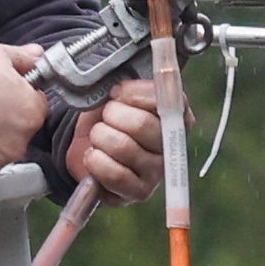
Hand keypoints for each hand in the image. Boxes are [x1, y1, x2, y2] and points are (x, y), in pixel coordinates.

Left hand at [65, 69, 162, 202]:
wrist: (88, 145)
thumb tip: (127, 74)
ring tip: (98, 137)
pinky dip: (95, 161)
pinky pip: (114, 174)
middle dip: (112, 116)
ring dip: (100, 137)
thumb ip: (130, 81)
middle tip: (105, 116)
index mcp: (176, 114)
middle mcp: (172, 144)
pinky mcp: (139, 192)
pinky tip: (94, 155)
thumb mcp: (118, 92)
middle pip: (142, 125)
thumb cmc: (108, 116)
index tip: (117, 93)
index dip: (134, 94)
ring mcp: (158, 172)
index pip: (168, 99)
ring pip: (123, 147)